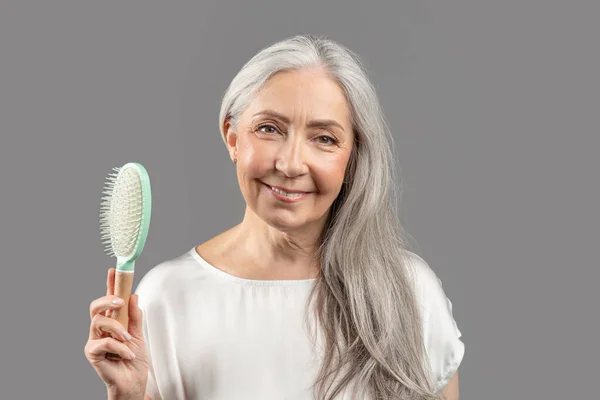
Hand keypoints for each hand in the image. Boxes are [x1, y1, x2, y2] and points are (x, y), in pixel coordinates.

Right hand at [84, 268, 148, 397]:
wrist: (133, 381)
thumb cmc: (134, 359)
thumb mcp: (139, 334)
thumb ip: (135, 316)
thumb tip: (133, 296)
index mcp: (112, 321)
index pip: (108, 300)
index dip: (109, 285)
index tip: (113, 271)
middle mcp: (100, 329)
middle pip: (94, 307)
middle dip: (107, 300)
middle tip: (120, 302)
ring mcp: (94, 340)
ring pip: (98, 322)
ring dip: (117, 328)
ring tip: (129, 339)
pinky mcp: (92, 353)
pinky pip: (104, 343)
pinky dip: (120, 347)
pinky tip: (128, 354)